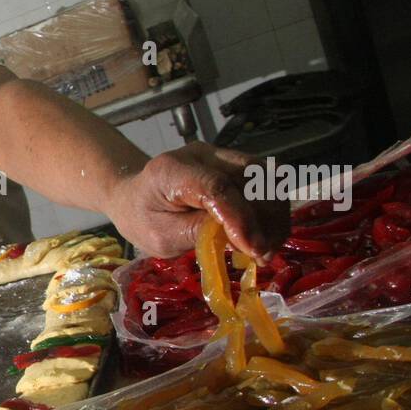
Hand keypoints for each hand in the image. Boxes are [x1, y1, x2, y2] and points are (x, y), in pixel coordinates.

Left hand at [107, 143, 288, 261]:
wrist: (135, 197)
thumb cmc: (144, 219)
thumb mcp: (160, 237)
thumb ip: (196, 234)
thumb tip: (240, 238)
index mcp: (172, 170)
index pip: (216, 187)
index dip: (241, 219)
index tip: (254, 249)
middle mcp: (201, 155)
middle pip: (249, 178)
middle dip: (264, 220)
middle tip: (264, 255)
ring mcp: (220, 155)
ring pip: (265, 177)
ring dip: (274, 215)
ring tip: (268, 248)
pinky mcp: (234, 163)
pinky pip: (265, 181)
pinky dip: (272, 209)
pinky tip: (267, 234)